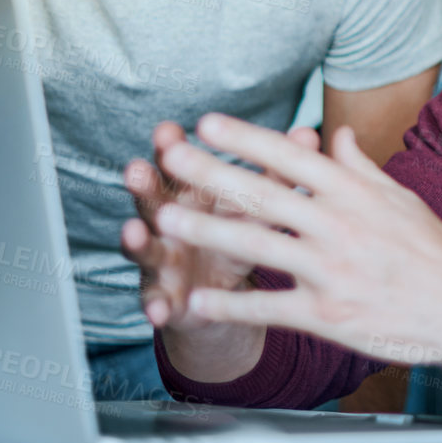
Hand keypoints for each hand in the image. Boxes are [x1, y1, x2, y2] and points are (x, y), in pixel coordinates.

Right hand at [119, 120, 319, 331]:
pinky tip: (156, 311)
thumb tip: (308, 134)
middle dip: (143, 185)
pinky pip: (155, 301)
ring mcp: (162, 260)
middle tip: (137, 170)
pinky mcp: (163, 297)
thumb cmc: (240, 235)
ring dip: (136, 240)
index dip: (169, 147)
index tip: (168, 130)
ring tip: (133, 232)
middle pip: (152, 199)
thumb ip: (277, 174)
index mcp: (191, 193)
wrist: (224, 295)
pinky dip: (155, 305)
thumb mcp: (257, 207)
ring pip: (144, 247)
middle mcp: (168, 221)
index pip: (176, 164)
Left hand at [149, 113, 441, 364]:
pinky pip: (270, 307)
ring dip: (207, 231)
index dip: (246, 139)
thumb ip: (360, 167)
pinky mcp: (328, 315)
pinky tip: (197, 299)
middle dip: (211, 173)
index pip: (291, 157)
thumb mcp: (401, 198)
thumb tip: (336, 134)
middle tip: (169, 156)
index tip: (209, 122)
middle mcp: (340, 226)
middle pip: (264, 194)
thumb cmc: (434, 251)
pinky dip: (232, 304)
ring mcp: (332, 271)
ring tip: (165, 221)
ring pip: (259, 246)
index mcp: (355, 194)